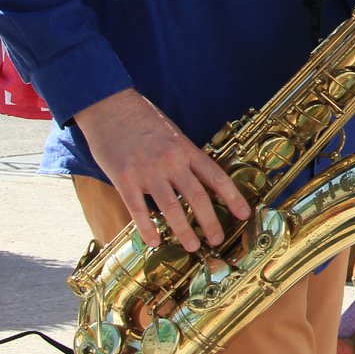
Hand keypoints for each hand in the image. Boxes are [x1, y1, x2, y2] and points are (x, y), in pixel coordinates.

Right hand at [74, 88, 250, 251]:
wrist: (110, 106)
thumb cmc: (143, 120)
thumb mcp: (173, 133)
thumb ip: (184, 157)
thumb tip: (198, 181)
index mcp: (186, 149)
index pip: (216, 176)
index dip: (233, 197)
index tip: (244, 214)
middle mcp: (171, 161)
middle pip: (197, 197)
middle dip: (210, 222)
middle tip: (217, 239)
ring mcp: (148, 171)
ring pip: (171, 208)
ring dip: (184, 230)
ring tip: (192, 246)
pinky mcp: (124, 179)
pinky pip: (138, 210)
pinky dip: (147, 229)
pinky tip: (154, 242)